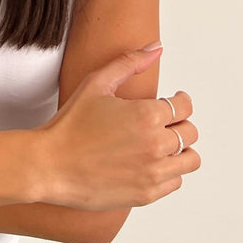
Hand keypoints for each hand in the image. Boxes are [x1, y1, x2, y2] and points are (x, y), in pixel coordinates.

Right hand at [35, 44, 199, 210]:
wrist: (51, 165)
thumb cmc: (71, 124)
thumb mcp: (97, 83)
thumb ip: (130, 62)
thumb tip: (156, 47)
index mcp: (147, 115)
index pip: (185, 106)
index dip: (180, 100)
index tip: (174, 101)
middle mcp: (155, 145)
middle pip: (190, 132)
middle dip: (180, 123)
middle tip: (164, 122)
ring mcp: (152, 172)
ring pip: (191, 160)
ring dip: (180, 150)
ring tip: (162, 144)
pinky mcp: (146, 194)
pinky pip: (175, 182)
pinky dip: (168, 172)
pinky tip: (150, 162)